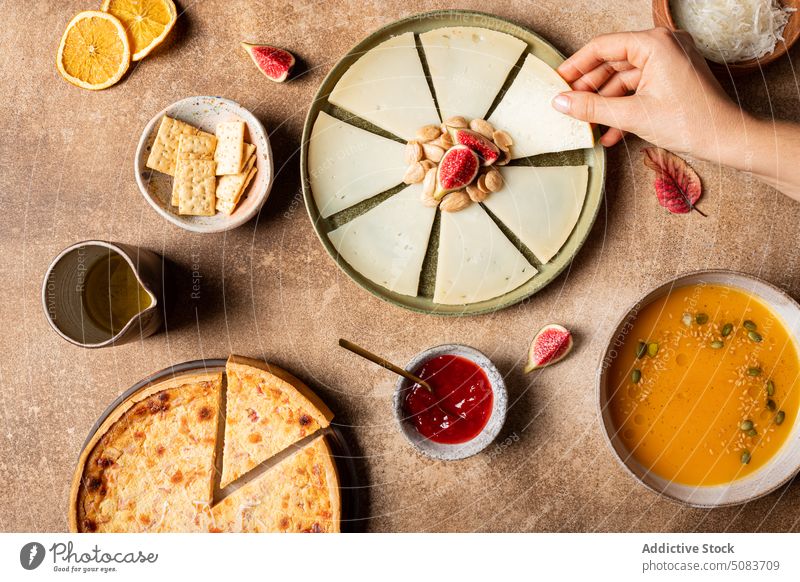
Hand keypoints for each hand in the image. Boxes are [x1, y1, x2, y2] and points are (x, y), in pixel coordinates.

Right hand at [552, 28, 744, 157]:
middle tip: (568, 106)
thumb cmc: (690, 122)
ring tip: (586, 125)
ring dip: (605, 103)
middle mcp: (663, 45)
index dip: (576, 65)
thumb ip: (592, 107)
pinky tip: (609, 132)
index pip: (603, 46)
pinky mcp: (672, 77)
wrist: (726, 138)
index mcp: (655, 43)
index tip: (557, 81)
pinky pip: (639, 87)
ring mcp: (669, 60)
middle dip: (590, 88)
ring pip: (624, 78)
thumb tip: (560, 102)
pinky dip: (623, 106)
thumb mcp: (632, 115)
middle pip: (613, 62)